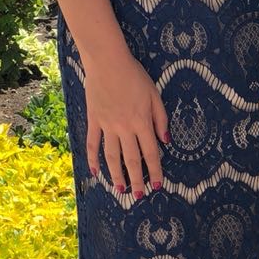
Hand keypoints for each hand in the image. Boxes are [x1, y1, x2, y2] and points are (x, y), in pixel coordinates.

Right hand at [83, 52, 168, 196]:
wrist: (108, 62)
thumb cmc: (134, 75)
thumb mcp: (154, 93)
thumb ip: (160, 118)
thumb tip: (166, 141)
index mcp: (141, 121)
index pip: (150, 152)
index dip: (155, 170)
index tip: (157, 185)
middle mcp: (124, 128)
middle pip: (131, 159)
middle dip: (136, 180)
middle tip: (138, 196)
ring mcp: (107, 126)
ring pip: (112, 156)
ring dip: (116, 175)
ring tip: (120, 189)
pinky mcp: (94, 121)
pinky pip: (92, 144)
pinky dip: (92, 160)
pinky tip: (95, 173)